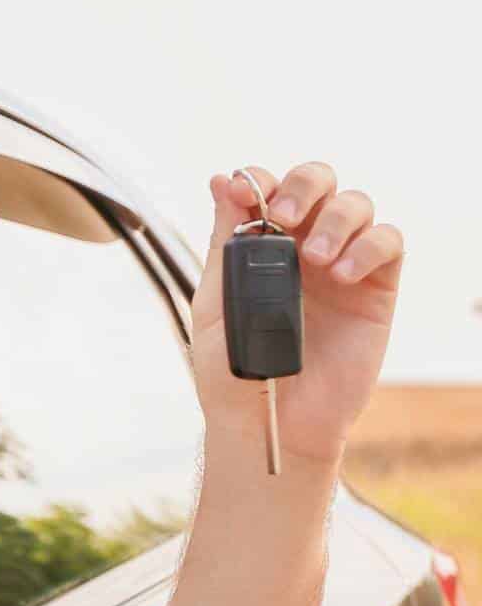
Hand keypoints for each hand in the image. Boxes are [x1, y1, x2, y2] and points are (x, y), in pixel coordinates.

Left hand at [190, 163, 403, 465]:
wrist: (269, 425)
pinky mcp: (375, 290)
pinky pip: (387, 243)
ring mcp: (340, 265)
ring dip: (335, 219)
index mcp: (257, 247)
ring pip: (355, 204)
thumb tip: (222, 182)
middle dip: (303, 185)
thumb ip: (225, 245)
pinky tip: (341, 275)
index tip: (243, 193)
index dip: (257, 180)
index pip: (265, 189)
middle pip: (318, 181)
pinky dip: (367, 246)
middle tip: (286, 215)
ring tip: (314, 259)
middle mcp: (301, 247)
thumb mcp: (217, 304)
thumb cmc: (235, 371)